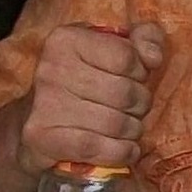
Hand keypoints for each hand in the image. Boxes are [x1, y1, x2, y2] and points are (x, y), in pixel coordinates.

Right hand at [17, 21, 164, 175]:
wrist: (37, 122)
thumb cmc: (84, 82)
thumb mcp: (114, 48)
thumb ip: (144, 39)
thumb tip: (154, 57)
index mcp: (68, 40)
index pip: (125, 57)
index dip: (140, 72)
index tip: (135, 79)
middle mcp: (52, 68)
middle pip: (123, 93)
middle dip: (140, 105)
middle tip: (134, 109)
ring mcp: (45, 104)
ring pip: (115, 124)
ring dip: (133, 131)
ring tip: (129, 129)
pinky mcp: (43, 137)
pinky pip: (95, 148)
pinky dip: (121, 152)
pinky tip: (126, 150)